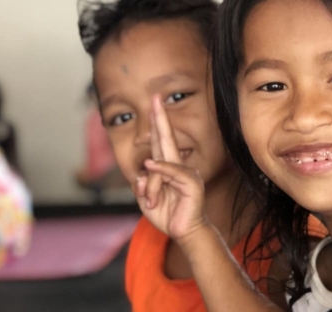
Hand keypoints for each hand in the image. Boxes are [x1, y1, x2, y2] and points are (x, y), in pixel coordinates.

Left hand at [134, 95, 207, 241]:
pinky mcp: (191, 182)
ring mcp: (186, 173)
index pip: (160, 142)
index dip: (157, 123)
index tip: (154, 105)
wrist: (185, 233)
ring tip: (152, 202)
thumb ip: (141, 185)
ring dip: (150, 187)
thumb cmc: (168, 215)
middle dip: (160, 117)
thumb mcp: (146, 200)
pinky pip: (171, 172)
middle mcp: (179, 166)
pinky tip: (151, 165)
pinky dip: (159, 170)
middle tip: (155, 98)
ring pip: (158, 166)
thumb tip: (140, 173)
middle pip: (167, 138)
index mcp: (168, 168)